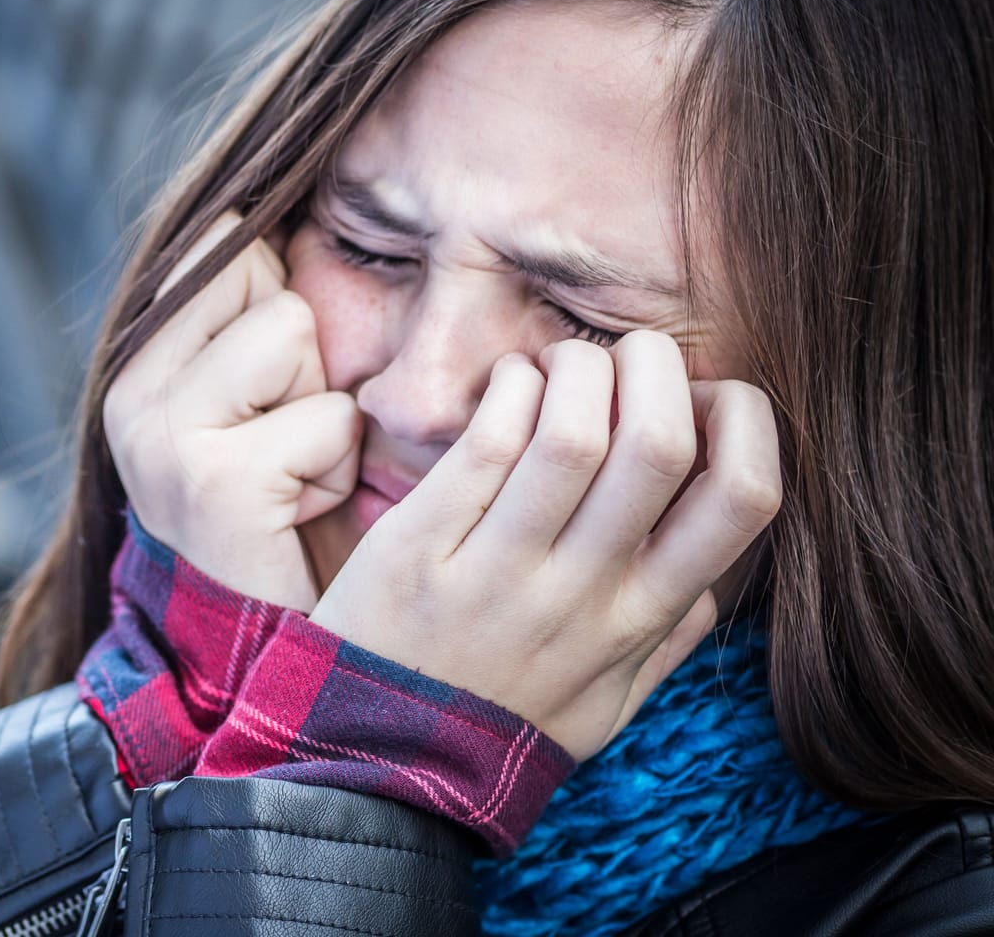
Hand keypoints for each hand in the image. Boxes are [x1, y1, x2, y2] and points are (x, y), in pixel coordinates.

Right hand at [103, 211, 360, 611]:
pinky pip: (327, 419)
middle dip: (307, 366)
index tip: (269, 398)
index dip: (283, 314)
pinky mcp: (213, 480)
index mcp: (133, 358)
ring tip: (294, 480)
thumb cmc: (275, 516)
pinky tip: (298, 515)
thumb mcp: (252, 399)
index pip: (228, 247)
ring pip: (297, 333)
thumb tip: (282, 201)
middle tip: (284, 450)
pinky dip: (337, 471)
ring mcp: (162, 432)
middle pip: (271, 285)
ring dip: (326, 415)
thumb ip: (250, 314)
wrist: (255, 648)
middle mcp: (129, 388)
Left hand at [307, 332, 782, 759]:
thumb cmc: (498, 724)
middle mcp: (581, 593)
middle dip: (658, 367)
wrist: (377, 766)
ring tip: (562, 366)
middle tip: (631, 357)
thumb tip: (715, 581)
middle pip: (659, 443)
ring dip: (577, 367)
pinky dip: (510, 387)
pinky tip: (508, 385)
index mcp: (640, 620)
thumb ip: (667, 643)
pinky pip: (484, 441)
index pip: (743, 500)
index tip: (706, 402)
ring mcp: (500, 570)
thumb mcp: (606, 705)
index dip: (744, 421)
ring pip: (572, 430)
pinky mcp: (420, 546)